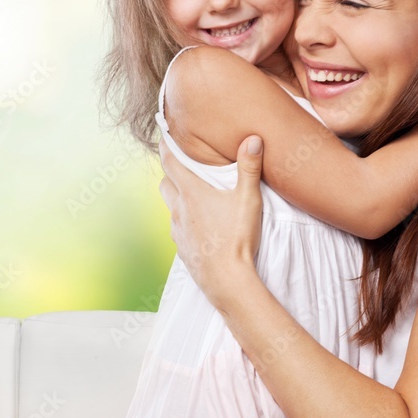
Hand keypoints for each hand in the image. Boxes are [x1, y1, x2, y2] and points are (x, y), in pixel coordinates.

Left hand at [158, 135, 264, 308]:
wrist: (226, 280)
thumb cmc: (237, 238)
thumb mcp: (248, 199)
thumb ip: (249, 167)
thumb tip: (253, 138)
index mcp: (192, 193)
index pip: (170, 162)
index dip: (165, 146)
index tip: (164, 136)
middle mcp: (179, 209)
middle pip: (165, 183)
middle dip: (171, 174)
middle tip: (184, 168)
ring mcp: (178, 230)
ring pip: (170, 207)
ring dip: (178, 199)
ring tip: (195, 197)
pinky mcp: (182, 248)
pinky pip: (177, 229)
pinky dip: (184, 222)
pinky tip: (200, 226)